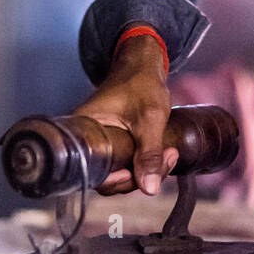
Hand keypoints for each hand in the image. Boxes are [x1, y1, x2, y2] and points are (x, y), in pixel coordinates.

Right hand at [72, 26, 177, 195]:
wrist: (142, 64)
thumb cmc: (141, 83)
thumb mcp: (150, 119)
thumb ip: (149, 154)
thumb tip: (150, 188)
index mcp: (84, 130)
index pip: (95, 174)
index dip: (118, 181)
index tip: (141, 173)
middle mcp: (87, 138)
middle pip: (109, 177)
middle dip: (140, 175)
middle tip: (166, 159)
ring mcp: (100, 140)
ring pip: (120, 170)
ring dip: (147, 168)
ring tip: (169, 153)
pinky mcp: (112, 140)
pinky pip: (125, 161)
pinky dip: (145, 161)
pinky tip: (164, 153)